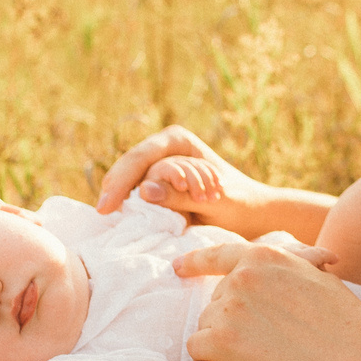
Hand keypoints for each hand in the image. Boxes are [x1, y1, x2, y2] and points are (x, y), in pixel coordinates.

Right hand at [94, 126, 261, 217]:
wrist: (256, 215)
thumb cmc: (241, 204)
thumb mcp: (214, 201)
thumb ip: (180, 197)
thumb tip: (143, 191)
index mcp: (177, 140)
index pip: (141, 158)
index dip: (120, 180)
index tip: (107, 207)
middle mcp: (164, 150)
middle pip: (129, 168)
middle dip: (120, 189)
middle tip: (105, 213)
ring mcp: (158, 168)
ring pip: (133, 185)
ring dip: (142, 204)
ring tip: (175, 215)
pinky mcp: (158, 188)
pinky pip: (139, 198)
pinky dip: (142, 210)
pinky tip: (134, 219)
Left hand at [177, 241, 360, 360]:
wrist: (351, 360)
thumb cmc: (343, 322)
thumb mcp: (315, 276)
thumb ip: (285, 268)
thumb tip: (270, 268)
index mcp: (264, 256)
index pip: (217, 255)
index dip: (194, 261)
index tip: (178, 268)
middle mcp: (241, 277)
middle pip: (215, 299)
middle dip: (232, 318)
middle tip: (266, 338)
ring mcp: (228, 309)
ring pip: (205, 324)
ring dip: (223, 339)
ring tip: (262, 352)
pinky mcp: (221, 342)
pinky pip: (197, 347)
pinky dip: (212, 358)